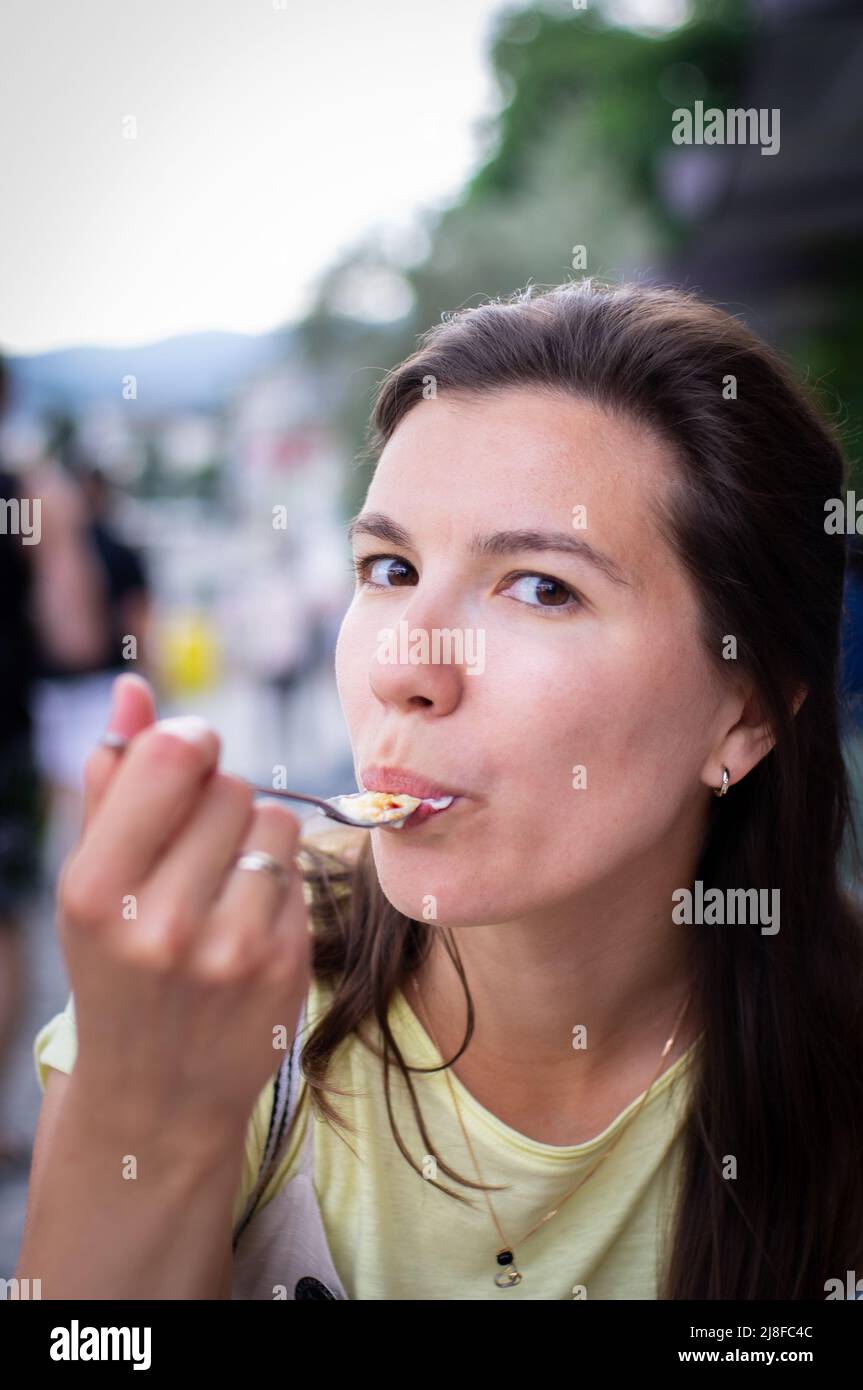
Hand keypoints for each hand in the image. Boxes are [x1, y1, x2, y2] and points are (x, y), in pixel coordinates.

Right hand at [57, 674, 311, 1136]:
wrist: (156, 1095)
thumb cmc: (118, 965)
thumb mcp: (93, 880)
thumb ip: (111, 780)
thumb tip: (133, 689)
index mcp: (96, 890)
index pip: (174, 756)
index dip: (189, 742)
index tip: (185, 760)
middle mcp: (161, 922)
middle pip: (230, 785)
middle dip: (216, 799)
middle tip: (193, 850)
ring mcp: (230, 950)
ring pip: (276, 820)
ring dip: (254, 837)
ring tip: (220, 887)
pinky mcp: (285, 967)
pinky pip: (301, 870)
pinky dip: (278, 882)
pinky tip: (246, 924)